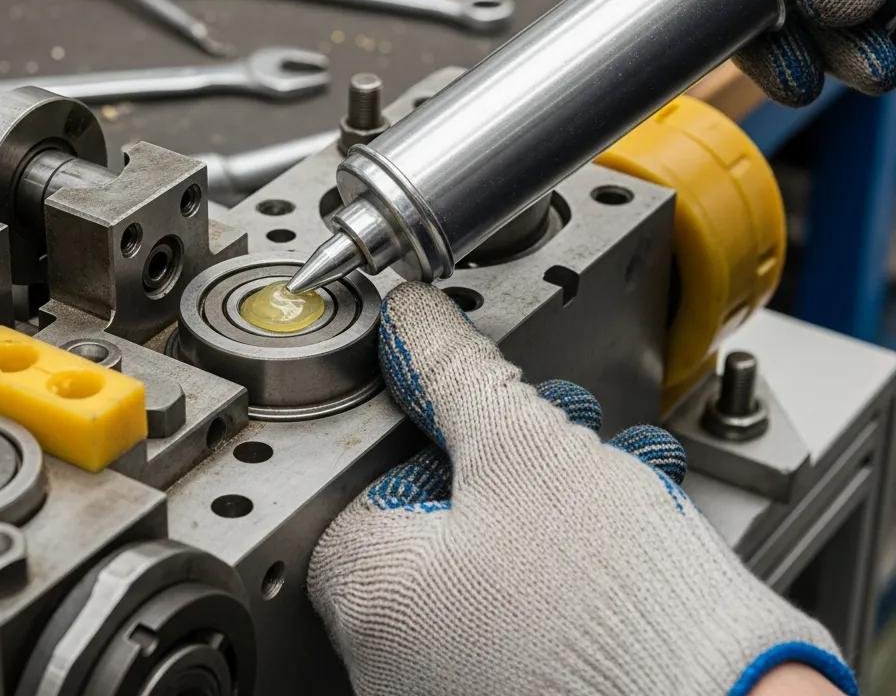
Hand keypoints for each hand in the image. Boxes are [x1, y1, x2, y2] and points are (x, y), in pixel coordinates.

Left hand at [308, 283, 855, 695]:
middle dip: (500, 458)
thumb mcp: (522, 447)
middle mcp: (399, 662)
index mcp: (375, 601)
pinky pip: (523, 607)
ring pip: (486, 556)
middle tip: (552, 436)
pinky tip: (618, 529)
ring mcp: (457, 688)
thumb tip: (411, 322)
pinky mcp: (520, 695)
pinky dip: (562, 559)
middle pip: (432, 516)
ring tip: (602, 477)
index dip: (428, 432)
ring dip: (541, 499)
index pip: (363, 482)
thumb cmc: (618, 607)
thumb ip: (450, 372)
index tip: (476, 411)